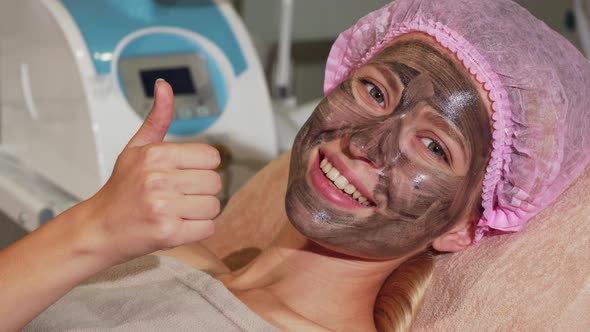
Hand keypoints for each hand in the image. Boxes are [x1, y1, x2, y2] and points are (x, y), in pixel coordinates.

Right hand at [83, 79, 220, 261]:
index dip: (201, 167)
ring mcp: (162, 207)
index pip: (211, 157)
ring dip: (200, 211)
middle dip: (201, 191)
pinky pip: (208, 228)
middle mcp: (158, 179)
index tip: (184, 175)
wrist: (99, 229)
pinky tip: (177, 225)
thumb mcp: (136, 149)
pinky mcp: (167, 232)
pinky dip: (197, 229)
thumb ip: (157, 119)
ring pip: (213, 206)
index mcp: (155, 155)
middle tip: (178, 196)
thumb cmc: (121, 189)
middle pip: (215, 182)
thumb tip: (164, 85)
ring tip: (176, 211)